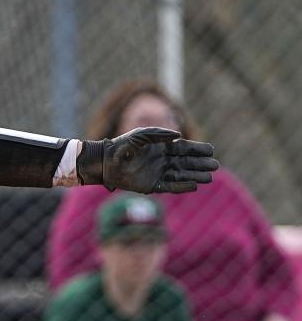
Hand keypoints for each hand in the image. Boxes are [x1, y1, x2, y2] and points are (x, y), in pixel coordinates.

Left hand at [77, 127, 218, 192]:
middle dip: (200, 164)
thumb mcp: (140, 135)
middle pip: (186, 163)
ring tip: (209, 177)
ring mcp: (158, 173)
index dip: (197, 150)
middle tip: (215, 166)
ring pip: (181, 175)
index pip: (184, 148)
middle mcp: (162, 161)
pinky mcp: (152, 185)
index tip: (211, 150)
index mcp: (161, 147)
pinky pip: (171, 186)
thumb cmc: (122, 145)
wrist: (106, 162)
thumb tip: (178, 135)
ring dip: (195, 176)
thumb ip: (158, 134)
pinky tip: (194, 185)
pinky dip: (182, 186)